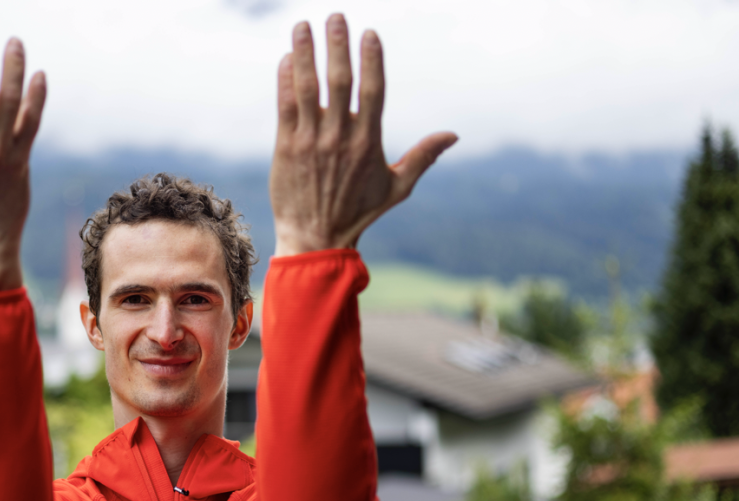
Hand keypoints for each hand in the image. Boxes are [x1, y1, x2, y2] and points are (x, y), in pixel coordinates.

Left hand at [269, 15, 456, 256]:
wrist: (315, 238)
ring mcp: (311, 141)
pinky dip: (285, 80)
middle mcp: (340, 138)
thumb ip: (423, 157)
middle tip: (336, 16)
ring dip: (305, 53)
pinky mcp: (286, 147)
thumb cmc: (358, 213)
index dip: (371, 59)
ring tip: (303, 25)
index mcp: (368, 143)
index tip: (369, 34)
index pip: (373, 91)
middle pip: (339, 81)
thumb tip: (454, 136)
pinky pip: (285, 106)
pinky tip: (287, 58)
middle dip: (337, 45)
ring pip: (307, 88)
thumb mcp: (397, 187)